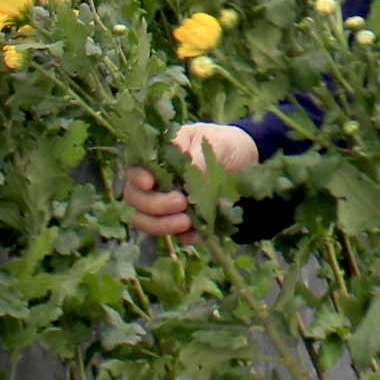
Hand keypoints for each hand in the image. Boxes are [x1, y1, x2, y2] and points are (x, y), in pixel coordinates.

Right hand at [118, 122, 258, 239]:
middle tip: (180, 201)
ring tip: (186, 222)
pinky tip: (197, 232)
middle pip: (135, 199)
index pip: (134, 170)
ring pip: (147, 221)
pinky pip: (176, 236)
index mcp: (157, 158)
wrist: (245, 161)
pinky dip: (184, 237)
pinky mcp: (183, 222)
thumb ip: (196, 158)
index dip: (136, 178)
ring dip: (163, 225)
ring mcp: (166, 205)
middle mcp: (155, 183)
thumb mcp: (214, 142)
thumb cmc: (223, 144)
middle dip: (154, 204)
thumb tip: (185, 178)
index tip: (149, 183)